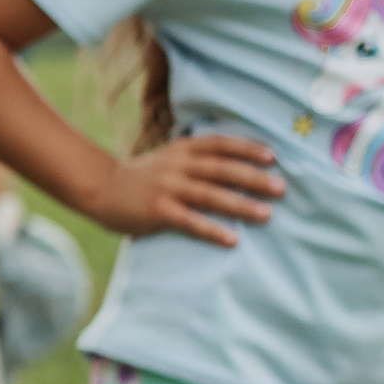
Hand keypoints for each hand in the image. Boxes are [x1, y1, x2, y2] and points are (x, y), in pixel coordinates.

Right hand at [86, 130, 283, 246]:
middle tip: (281, 188)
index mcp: (183, 149)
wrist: (102, 189)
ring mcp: (167, 188)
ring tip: (266, 214)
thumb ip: (198, 157)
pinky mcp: (158, 211)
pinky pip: (190, 221)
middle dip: (254, 178)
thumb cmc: (144, 176)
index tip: (273, 157)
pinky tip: (232, 239)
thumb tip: (239, 163)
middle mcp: (177, 165)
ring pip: (211, 195)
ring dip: (241, 205)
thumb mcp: (170, 157)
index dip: (248, 149)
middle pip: (222, 169)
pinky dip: (212, 230)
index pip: (221, 144)